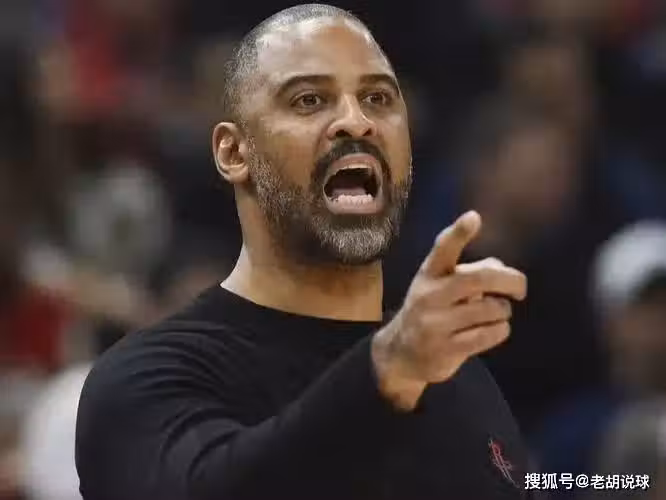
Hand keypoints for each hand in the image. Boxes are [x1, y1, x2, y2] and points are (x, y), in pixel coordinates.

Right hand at [371, 211, 526, 410]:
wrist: (401, 354)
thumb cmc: (431, 311)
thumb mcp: (440, 286)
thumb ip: (471, 272)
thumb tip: (502, 269)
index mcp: (429, 274)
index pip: (443, 249)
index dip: (459, 233)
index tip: (474, 218)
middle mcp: (430, 295)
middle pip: (479, 278)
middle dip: (510, 280)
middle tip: (520, 289)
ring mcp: (437, 323)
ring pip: (492, 308)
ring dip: (503, 311)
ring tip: (494, 315)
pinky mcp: (447, 349)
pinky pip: (491, 333)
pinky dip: (500, 330)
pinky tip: (491, 330)